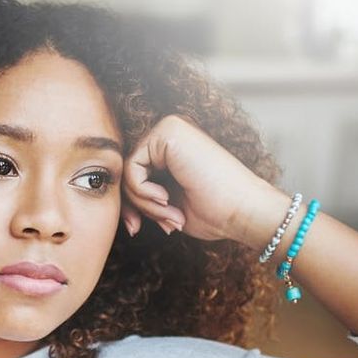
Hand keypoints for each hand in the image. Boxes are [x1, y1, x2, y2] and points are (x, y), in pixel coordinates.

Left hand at [120, 115, 276, 242]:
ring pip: (127, 170)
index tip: (136, 228)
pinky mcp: (168, 132)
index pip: (132, 175)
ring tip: (169, 215)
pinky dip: (142, 191)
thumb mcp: (166, 207)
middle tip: (155, 225)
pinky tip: (166, 199)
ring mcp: (170, 129)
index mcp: (172, 150)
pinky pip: (132, 166)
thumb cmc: (214, 213)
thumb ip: (142, 197)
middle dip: (133, 205)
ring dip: (142, 202)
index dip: (130, 205)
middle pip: (126, 171)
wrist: (243, 211)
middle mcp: (170, 134)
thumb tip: (115, 203)